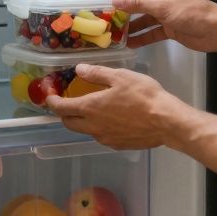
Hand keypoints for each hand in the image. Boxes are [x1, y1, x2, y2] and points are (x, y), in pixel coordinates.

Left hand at [46, 64, 189, 149]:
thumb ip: (96, 73)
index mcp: (90, 108)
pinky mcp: (117, 145)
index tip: (50, 95)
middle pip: (69, 123)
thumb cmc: (143, 95)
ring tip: (93, 109)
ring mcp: (105, 138)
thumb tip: (78, 69)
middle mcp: (93, 127)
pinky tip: (112, 119)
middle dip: (64, 113)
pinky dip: (99, 127)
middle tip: (69, 101)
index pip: (61, 108)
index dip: (52, 101)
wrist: (166, 122)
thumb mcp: (120, 76)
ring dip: (83, 121)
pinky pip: (101, 136)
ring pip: (85, 131)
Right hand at [99, 0, 216, 51]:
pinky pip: (151, 31)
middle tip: (103, 15)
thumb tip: (116, 0)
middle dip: (121, 8)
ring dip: (130, 25)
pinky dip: (141, 37)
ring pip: (142, 18)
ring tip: (113, 33)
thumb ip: (138, 4)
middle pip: (136, 0)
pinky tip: (130, 44)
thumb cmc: (191, 13)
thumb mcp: (162, 7)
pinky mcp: (169, 27)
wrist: (215, 31)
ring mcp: (165, 12)